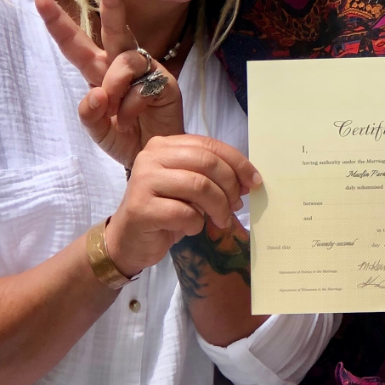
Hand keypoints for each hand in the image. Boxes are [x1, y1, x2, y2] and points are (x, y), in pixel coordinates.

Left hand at [36, 0, 183, 166]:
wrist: (153, 158)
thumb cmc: (125, 139)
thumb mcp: (97, 130)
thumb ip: (89, 113)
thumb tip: (97, 92)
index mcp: (98, 71)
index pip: (75, 44)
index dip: (58, 21)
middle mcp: (121, 64)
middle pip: (114, 28)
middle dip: (112, 3)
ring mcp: (146, 71)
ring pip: (124, 60)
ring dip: (114, 88)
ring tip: (117, 115)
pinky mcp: (165, 81)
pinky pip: (141, 85)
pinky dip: (131, 106)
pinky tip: (134, 120)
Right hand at [104, 134, 261, 277]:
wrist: (130, 239)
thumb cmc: (165, 210)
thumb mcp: (192, 188)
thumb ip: (215, 176)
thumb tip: (250, 179)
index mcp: (165, 145)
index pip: (210, 145)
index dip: (238, 163)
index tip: (254, 181)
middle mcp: (151, 156)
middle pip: (207, 162)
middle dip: (230, 186)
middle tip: (236, 206)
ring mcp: (143, 181)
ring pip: (199, 186)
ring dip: (218, 207)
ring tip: (220, 220)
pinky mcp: (140, 208)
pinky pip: (184, 213)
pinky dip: (196, 224)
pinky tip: (190, 228)